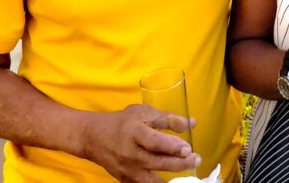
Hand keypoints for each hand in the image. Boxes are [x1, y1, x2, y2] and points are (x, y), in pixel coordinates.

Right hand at [79, 104, 200, 182]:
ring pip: (152, 180)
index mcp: (134, 132)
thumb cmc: (121, 122)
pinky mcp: (125, 180)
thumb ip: (168, 119)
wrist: (93, 137)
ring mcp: (127, 170)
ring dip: (172, 178)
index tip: (188, 148)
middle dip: (180, 163)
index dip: (172, 146)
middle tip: (196, 159)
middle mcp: (130, 153)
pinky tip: (172, 180)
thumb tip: (192, 123)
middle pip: (158, 162)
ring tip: (188, 172)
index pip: (154, 142)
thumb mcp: (143, 112)